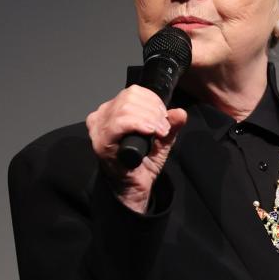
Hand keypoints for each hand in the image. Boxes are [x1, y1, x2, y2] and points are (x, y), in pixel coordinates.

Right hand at [86, 85, 187, 210]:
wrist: (133, 188)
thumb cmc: (143, 164)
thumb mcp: (161, 140)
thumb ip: (171, 125)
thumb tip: (180, 112)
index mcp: (113, 110)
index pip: (133, 92)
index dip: (153, 101)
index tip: (164, 118)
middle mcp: (101, 115)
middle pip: (129, 97)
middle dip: (153, 111)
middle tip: (164, 128)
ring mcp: (98, 128)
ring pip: (125, 108)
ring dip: (149, 119)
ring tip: (160, 132)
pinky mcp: (100, 142)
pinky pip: (119, 123)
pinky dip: (138, 124)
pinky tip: (149, 132)